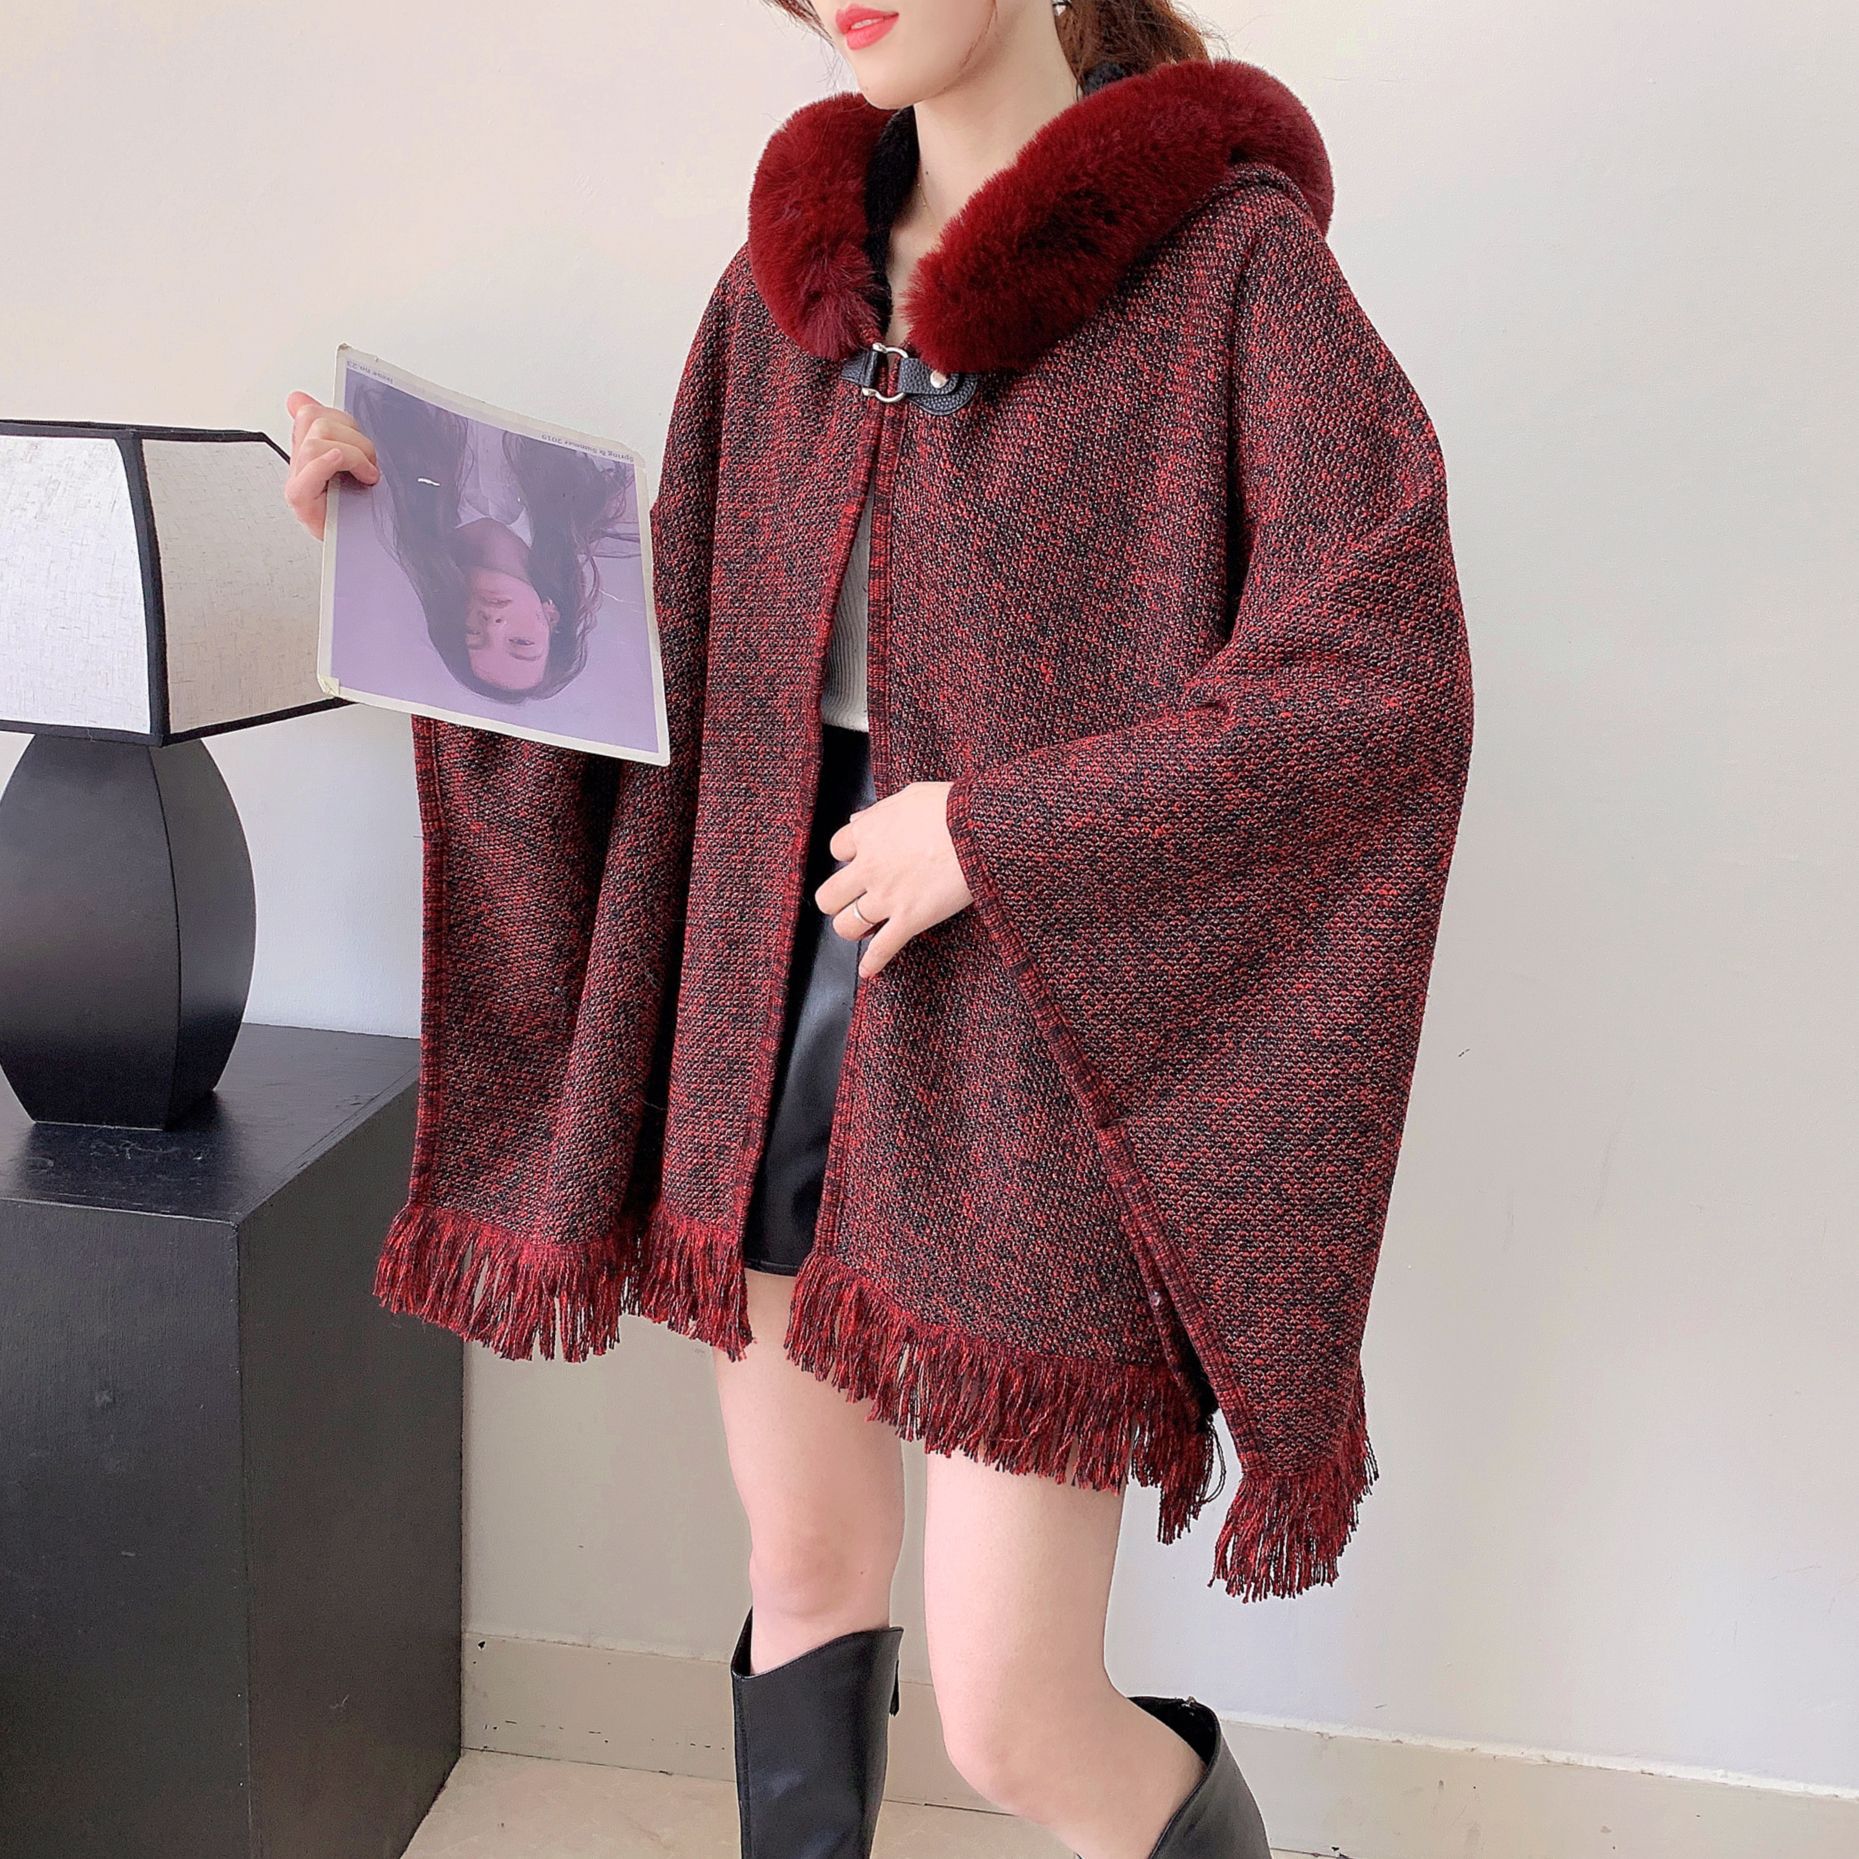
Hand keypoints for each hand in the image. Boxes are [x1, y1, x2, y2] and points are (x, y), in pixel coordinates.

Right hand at [282, 390, 378, 540]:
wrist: (360, 550)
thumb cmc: (357, 512)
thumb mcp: (352, 466)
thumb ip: (336, 433)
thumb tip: (297, 399)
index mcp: (309, 451)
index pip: (310, 412)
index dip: (336, 414)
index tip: (357, 434)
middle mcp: (300, 463)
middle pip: (315, 421)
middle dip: (354, 437)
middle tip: (371, 464)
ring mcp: (298, 479)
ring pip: (316, 441)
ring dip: (353, 454)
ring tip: (368, 476)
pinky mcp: (300, 498)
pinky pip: (309, 466)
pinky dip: (328, 460)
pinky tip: (346, 467)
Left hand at [813, 780, 972, 977]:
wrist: (980, 830)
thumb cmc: (951, 808)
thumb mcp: (909, 796)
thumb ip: (879, 811)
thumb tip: (858, 820)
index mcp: (868, 834)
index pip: (836, 849)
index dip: (848, 856)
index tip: (860, 861)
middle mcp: (869, 868)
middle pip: (829, 895)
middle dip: (837, 900)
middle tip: (851, 901)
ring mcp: (887, 897)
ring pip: (846, 925)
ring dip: (851, 929)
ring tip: (860, 929)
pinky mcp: (910, 919)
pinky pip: (882, 948)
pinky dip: (873, 963)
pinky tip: (868, 971)